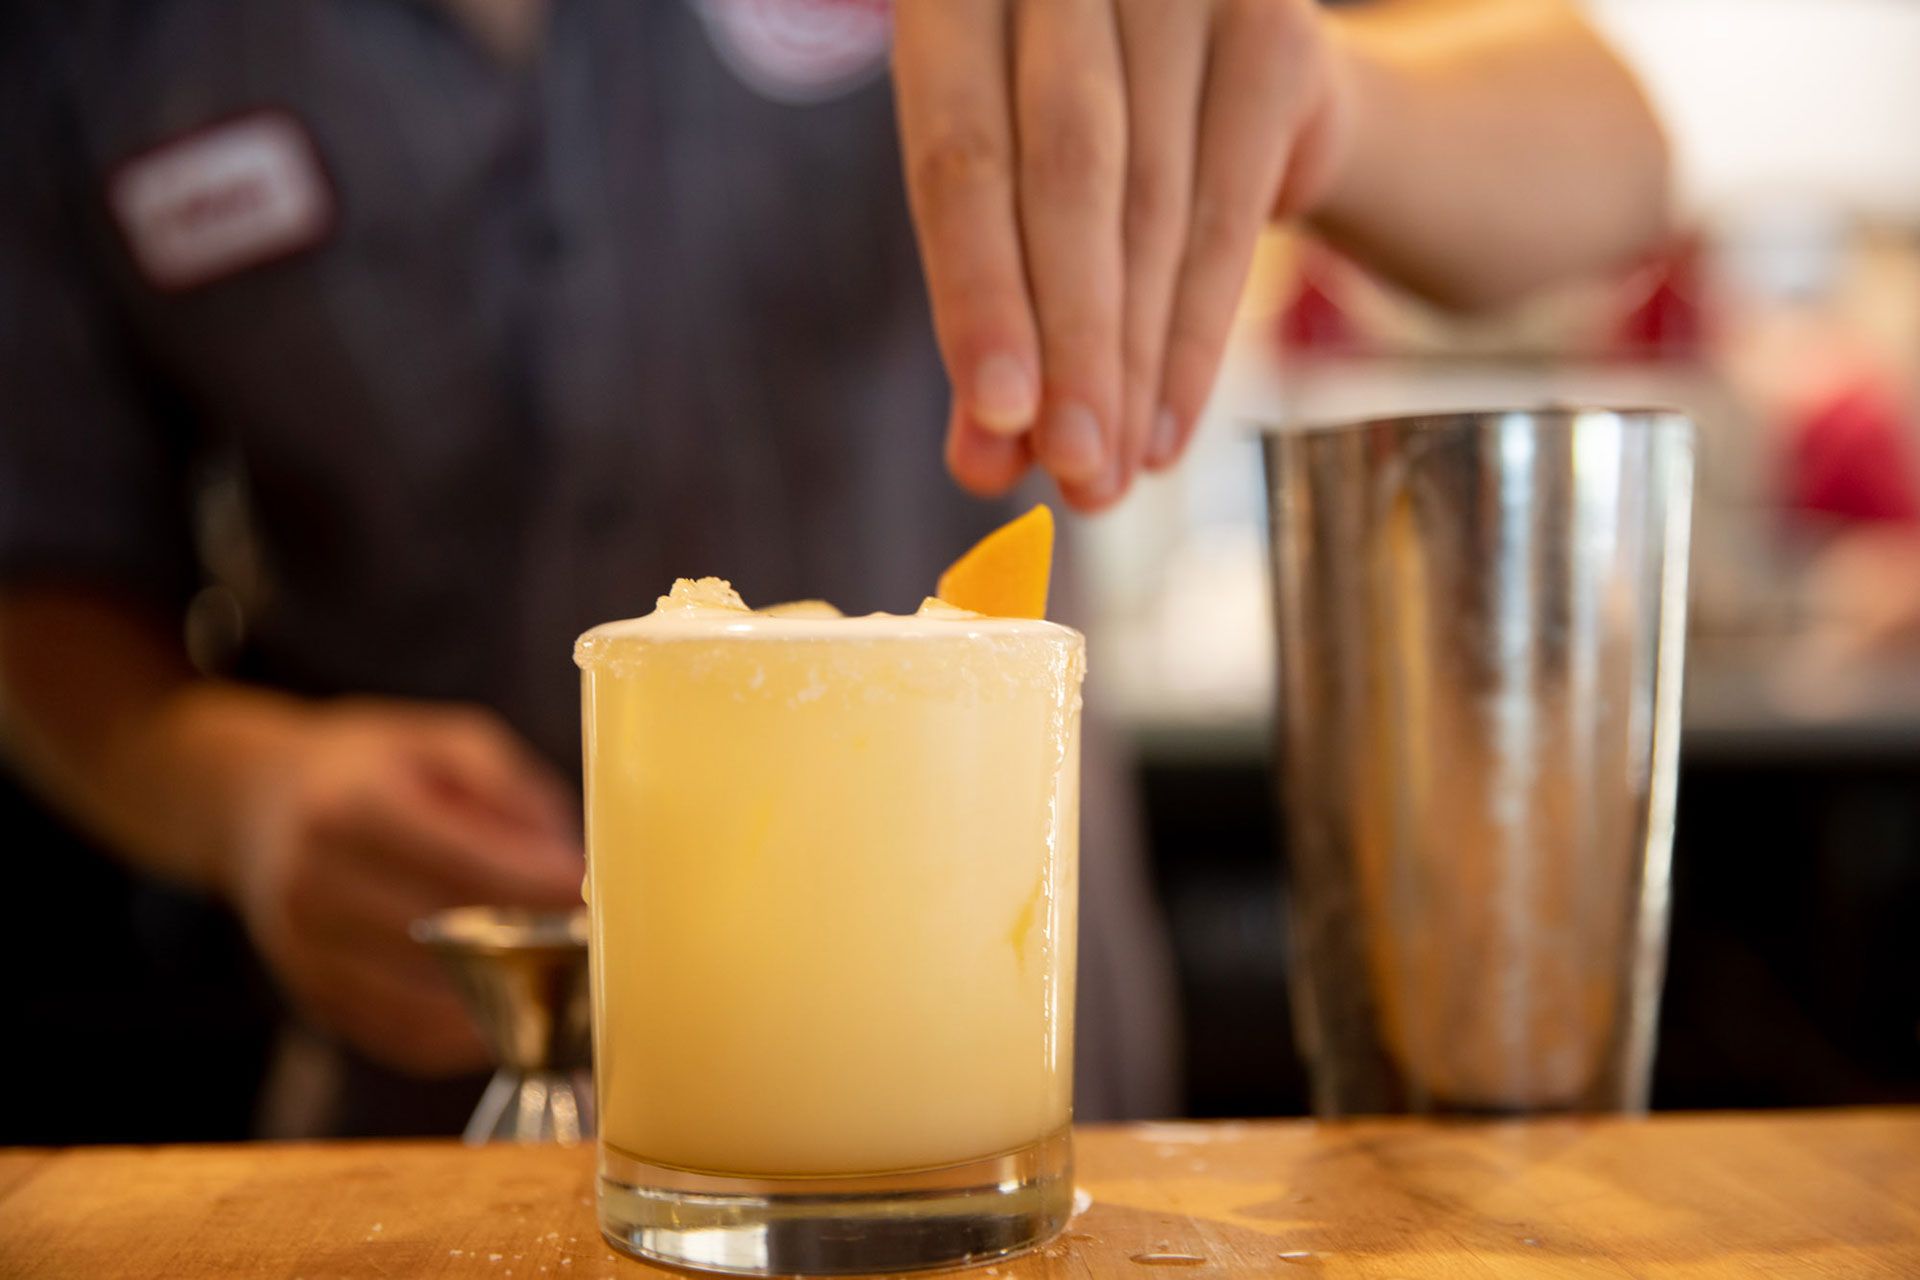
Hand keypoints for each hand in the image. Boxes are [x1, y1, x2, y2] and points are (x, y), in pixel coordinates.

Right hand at [228, 700, 582, 1074]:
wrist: (252, 802)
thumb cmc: (373, 766)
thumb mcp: (445, 744)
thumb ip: (515, 792)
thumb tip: (576, 865)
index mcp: (354, 806)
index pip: (464, 863)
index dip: (539, 887)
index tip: (595, 895)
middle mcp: (317, 883)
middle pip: (451, 937)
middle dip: (533, 945)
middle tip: (594, 943)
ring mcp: (306, 950)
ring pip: (432, 1001)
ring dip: (509, 999)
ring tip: (567, 980)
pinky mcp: (312, 997)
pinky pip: (404, 1037)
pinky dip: (468, 1033)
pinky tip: (514, 1011)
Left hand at [895, 0, 1350, 511]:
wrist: (1221, 60)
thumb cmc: (1074, 139)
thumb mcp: (1007, 211)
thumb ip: (990, 320)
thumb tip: (982, 470)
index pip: (958, 159)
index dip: (978, 297)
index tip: (994, 424)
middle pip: (1068, 181)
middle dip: (1072, 348)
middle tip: (1076, 477)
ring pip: (1154, 206)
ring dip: (1132, 363)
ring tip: (1111, 475)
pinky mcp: (1271, 29)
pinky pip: (1232, 212)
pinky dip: (1197, 337)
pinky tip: (1168, 427)